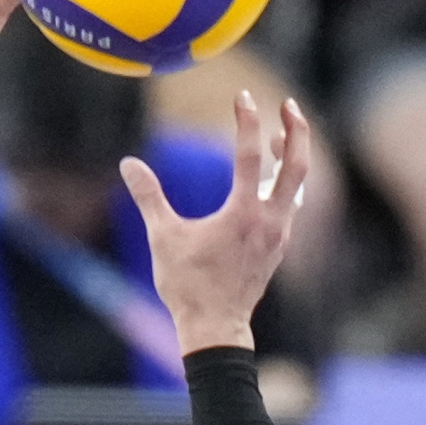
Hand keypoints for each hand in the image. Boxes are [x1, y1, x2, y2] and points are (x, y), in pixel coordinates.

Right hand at [119, 89, 308, 354]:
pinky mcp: (278, 246)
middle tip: (288, 105)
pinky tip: (273, 180)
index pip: (250, 156)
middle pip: (296, 165)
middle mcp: (269, 220)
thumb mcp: (163, 238)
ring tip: (281, 136)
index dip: (246, 122)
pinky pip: (290, 204)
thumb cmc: (187, 284)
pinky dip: (286, 183)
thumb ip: (149, 197)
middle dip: (295, 131)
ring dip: (293, 157)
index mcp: (242, 213)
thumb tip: (128, 164)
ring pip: (297, 185)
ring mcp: (278, 234)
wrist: (215, 326)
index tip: (242, 98)